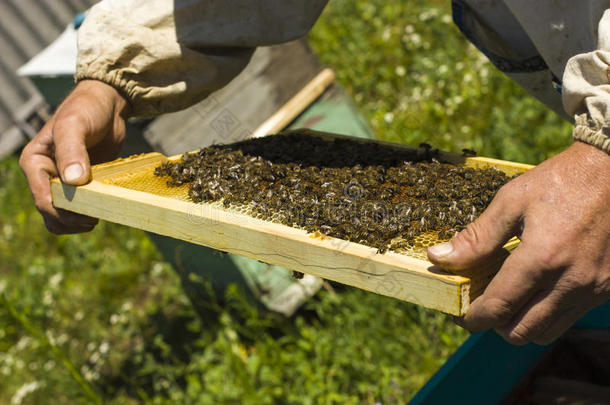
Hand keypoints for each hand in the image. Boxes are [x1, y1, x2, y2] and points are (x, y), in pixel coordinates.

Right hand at [19, 80, 130, 233]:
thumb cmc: (86, 108)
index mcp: (35, 162)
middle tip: (95, 219)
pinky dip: (91, 212)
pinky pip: (81, 208)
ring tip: (99, 215)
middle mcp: (45, 175)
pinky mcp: (82, 184)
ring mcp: (63, 181)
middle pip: (51, 213)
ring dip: (78, 222)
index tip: (88, 215)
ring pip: (63, 216)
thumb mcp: (75, 125)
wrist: (108, 104)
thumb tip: (72, 181)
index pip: (42, 198)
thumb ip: (72, 150)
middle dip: (71, 220)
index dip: (62, 212)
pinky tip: (105, 207)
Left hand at [428, 141, 609, 344]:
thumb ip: (476, 237)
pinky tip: (534, 290)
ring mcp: (594, 288)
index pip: (499, 307)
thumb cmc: (560, 181)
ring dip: (520, 324)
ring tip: (506, 301)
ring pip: (547, 332)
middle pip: (521, 332)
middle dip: (494, 325)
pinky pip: (569, 317)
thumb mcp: (511, 201)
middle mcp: (571, 281)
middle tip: (480, 308)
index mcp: (542, 258)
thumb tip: (438, 257)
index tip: (459, 315)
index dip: (473, 318)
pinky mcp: (608, 288)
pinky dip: (545, 314)